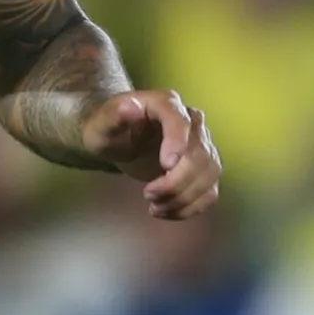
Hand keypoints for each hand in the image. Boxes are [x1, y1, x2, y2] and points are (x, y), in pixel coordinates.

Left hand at [83, 88, 220, 218]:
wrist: (120, 139)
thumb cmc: (110, 129)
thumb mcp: (103, 123)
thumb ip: (115, 115)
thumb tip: (130, 106)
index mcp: (166, 103)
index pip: (180, 121)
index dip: (178, 142)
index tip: (166, 166)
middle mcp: (192, 121)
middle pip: (200, 153)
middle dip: (176, 181)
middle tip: (148, 194)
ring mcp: (203, 145)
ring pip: (210, 174)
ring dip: (184, 197)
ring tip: (154, 206)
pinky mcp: (204, 168)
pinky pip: (210, 191)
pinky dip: (191, 207)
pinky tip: (166, 211)